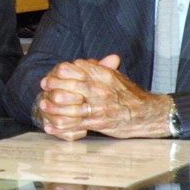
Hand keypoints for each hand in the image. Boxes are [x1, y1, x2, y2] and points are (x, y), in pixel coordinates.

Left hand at [39, 54, 172, 138]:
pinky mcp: (98, 122)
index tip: (51, 75)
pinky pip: (75, 124)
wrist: (146, 113)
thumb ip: (98, 68)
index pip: (75, 69)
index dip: (59, 72)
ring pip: (69, 107)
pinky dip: (60, 126)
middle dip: (52, 88)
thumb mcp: (115, 76)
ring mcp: (98, 107)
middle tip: (44, 89)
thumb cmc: (129, 94)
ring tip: (43, 105)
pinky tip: (50, 126)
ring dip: (53, 107)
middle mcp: (99, 89)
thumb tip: (79, 63)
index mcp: (102, 75)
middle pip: (68, 87)